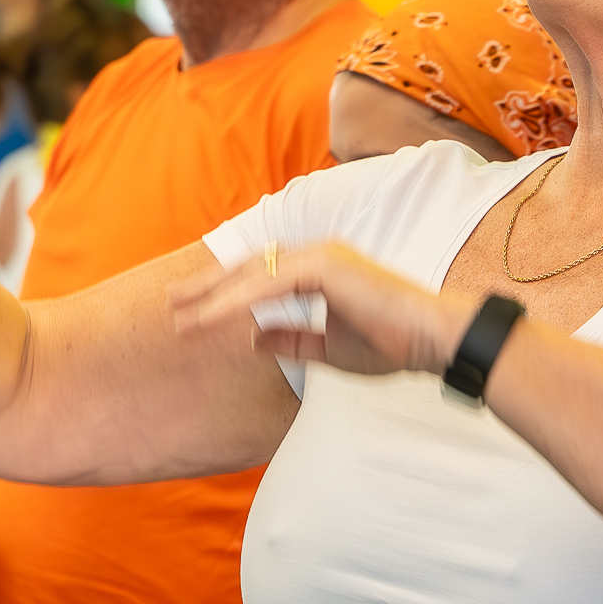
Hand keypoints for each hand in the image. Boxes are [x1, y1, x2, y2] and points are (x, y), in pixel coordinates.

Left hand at [167, 242, 468, 379]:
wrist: (431, 339)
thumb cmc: (390, 344)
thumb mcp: (328, 348)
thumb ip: (291, 339)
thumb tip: (252, 338)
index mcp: (317, 270)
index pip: (259, 277)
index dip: (224, 292)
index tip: (192, 309)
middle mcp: (315, 255)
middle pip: (248, 268)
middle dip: (207, 287)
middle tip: (171, 303)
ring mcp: (319, 256)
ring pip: (252, 275)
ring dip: (213, 295)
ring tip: (179, 313)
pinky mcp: (323, 266)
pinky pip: (268, 285)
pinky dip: (237, 302)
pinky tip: (211, 318)